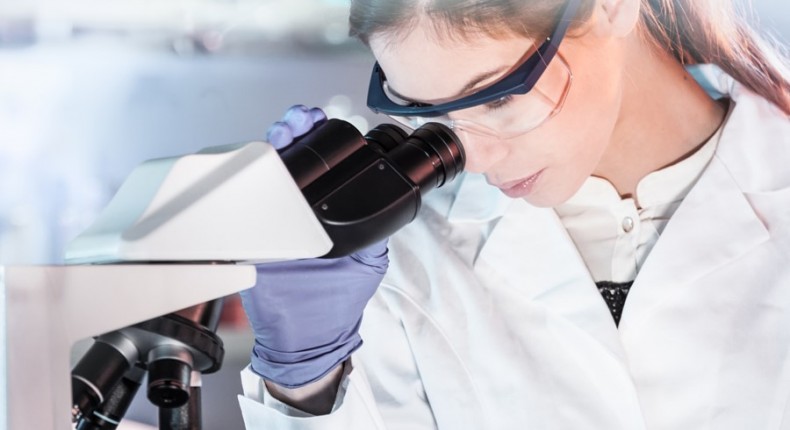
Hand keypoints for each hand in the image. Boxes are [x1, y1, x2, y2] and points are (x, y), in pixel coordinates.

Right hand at [240, 105, 388, 388]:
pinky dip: (250, 171)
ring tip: (285, 130)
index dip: (327, 139)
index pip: (328, 164)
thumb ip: (376, 227)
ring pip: (271, 166)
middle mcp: (299, 206)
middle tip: (302, 122)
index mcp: (328, 209)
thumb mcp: (366, 260)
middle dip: (299, 129)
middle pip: (297, 156)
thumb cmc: (331, 303)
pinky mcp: (251, 229)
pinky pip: (246, 194)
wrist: (300, 337)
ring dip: (278, 141)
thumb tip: (387, 193)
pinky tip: (262, 155)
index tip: (328, 127)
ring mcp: (273, 215)